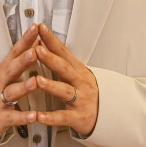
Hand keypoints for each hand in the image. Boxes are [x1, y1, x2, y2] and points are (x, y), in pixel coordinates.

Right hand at [0, 23, 40, 139]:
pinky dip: (23, 116)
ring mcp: (0, 99)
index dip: (25, 40)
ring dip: (24, 87)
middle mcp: (1, 83)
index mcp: (4, 70)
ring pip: (12, 92)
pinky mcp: (1, 117)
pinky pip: (13, 117)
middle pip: (12, 69)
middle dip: (23, 60)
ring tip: (35, 82)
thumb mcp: (5, 71)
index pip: (15, 51)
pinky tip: (34, 116)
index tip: (35, 28)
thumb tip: (36, 39)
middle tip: (35, 52)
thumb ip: (21, 57)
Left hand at [34, 23, 98, 137]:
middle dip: (50, 59)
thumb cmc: (87, 93)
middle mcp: (80, 83)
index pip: (64, 52)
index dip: (52, 40)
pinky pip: (63, 117)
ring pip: (64, 91)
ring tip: (36, 80)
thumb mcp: (78, 74)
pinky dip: (50, 117)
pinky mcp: (78, 118)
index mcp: (78, 70)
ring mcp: (80, 100)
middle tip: (37, 50)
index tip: (41, 28)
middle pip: (64, 69)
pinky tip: (38, 116)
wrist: (109, 115)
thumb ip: (62, 62)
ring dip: (50, 85)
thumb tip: (44, 43)